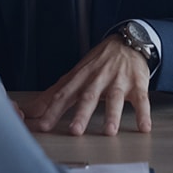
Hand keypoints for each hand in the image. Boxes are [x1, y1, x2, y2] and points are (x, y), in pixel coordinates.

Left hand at [19, 34, 152, 135]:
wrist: (127, 42)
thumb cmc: (97, 63)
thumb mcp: (74, 75)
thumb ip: (53, 94)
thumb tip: (29, 111)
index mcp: (80, 78)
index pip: (63, 95)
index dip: (52, 110)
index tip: (42, 126)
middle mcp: (97, 79)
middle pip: (88, 97)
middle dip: (81, 114)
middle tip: (75, 131)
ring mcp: (118, 82)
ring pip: (114, 98)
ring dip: (112, 115)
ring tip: (110, 131)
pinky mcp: (137, 85)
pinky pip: (141, 100)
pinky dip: (143, 113)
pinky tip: (144, 127)